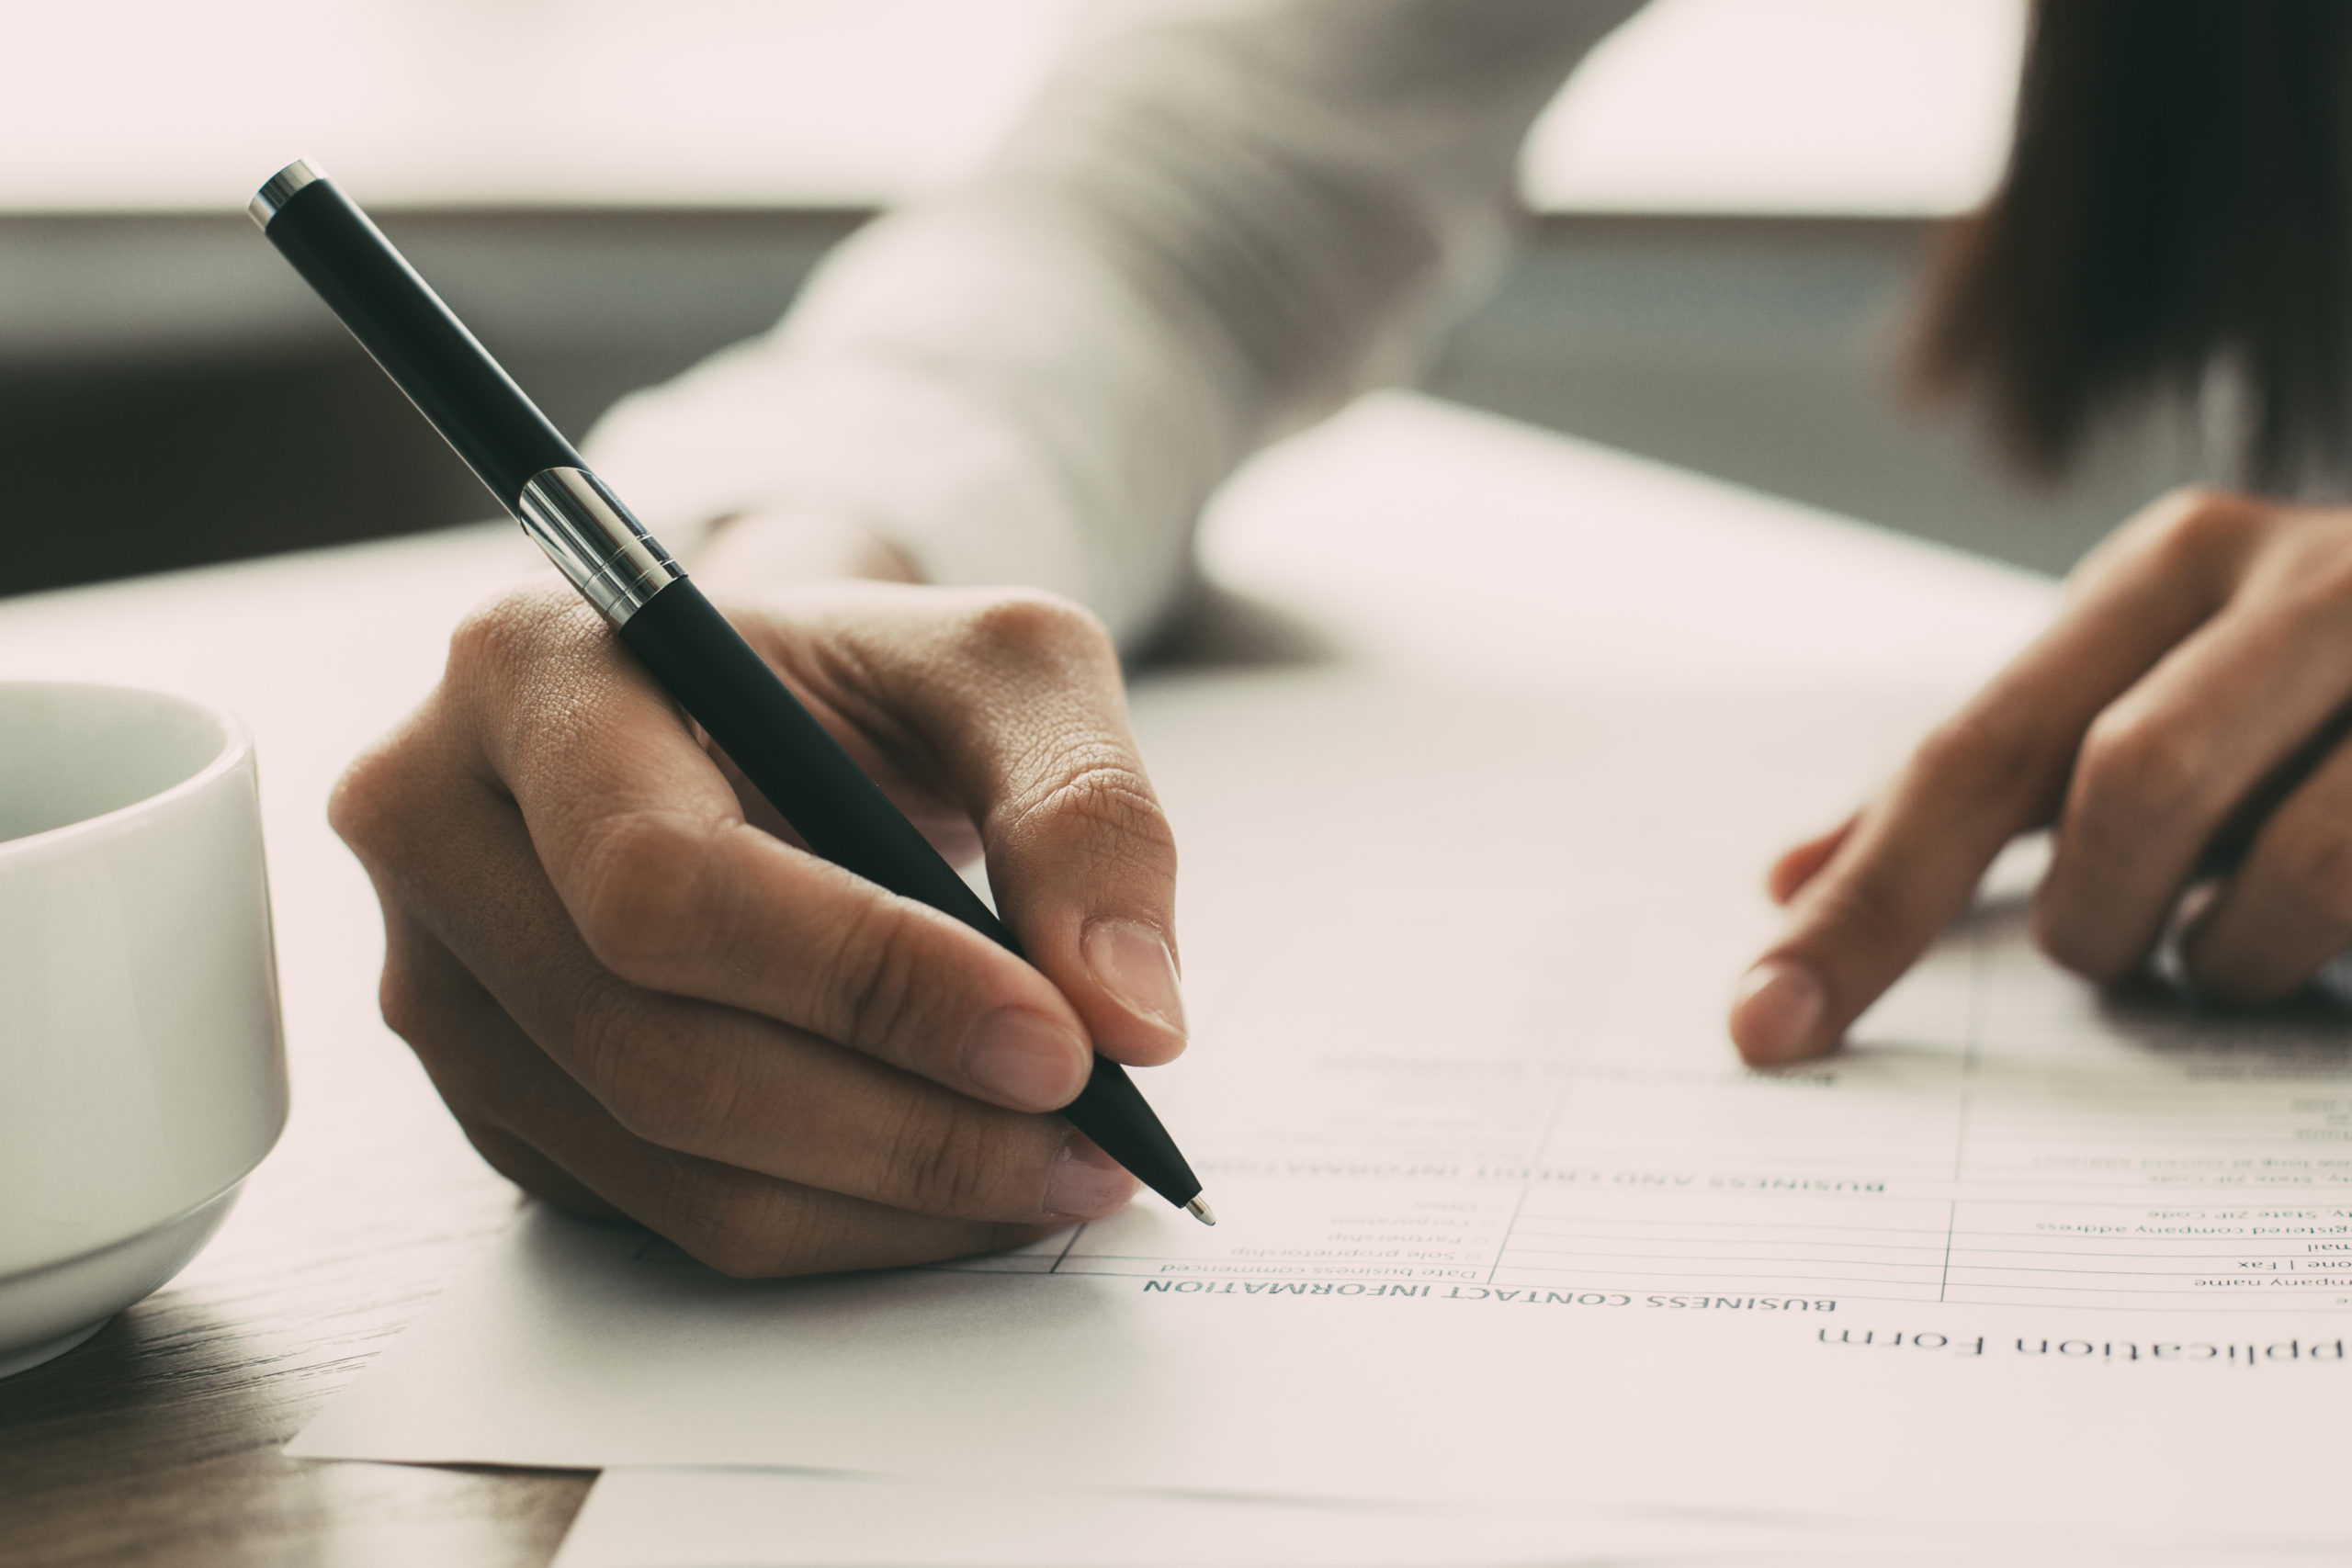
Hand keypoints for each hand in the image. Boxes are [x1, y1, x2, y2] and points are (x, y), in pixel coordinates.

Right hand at [331, 576, 1186, 1275]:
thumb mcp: (1004, 667)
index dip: (866, 984)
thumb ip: (1082, 804)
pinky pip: (660, 1213)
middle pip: (649, 1047)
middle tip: (1088, 1140)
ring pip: (660, 1159)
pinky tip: (958, 1183)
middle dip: (901, 1123)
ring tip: (1059, 1170)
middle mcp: (433, 822)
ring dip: (886, 1199)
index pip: (664, 876)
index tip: (1058, 1045)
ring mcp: (440, 975)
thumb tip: (1129, 1013)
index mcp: (528, 666)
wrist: (762, 715)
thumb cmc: (862, 677)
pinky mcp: (495, 1092)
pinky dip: (837, 1224)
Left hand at [1732, 488, 2351, 1062]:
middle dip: (2101, 919)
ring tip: (2245, 941)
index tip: (1764, 1028)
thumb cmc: (2331, 689)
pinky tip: (2339, 935)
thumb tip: (1790, 881)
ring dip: (2237, 955)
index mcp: (2177, 563)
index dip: (1865, 905)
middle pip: (2124, 795)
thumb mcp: (2155, 691)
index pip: (1972, 756)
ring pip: (2290, 873)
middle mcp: (2317, 577)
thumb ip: (1993, 782)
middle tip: (2121, 945)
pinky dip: (2334, 954)